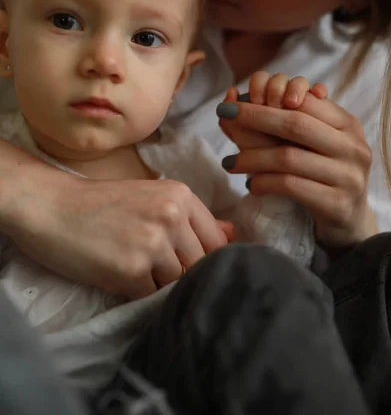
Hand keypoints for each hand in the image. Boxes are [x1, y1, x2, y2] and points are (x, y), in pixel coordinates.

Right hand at [2, 152, 230, 298]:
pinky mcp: (131, 271)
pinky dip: (138, 292)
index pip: (217, 242)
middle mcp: (172, 216)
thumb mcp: (152, 198)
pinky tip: (119, 274)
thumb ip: (194, 219)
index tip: (189, 263)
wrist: (53, 207)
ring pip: (178, 283)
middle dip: (182, 272)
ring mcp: (153, 243)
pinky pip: (151, 296)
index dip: (206, 258)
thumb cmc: (102, 204)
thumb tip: (234, 234)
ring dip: (159, 283)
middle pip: (201, 265)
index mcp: (180, 196)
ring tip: (133, 266)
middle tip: (154, 266)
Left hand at [217, 73, 376, 248]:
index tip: (236, 101)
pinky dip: (264, 182)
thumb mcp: (310, 143)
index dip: (270, 96)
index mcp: (347, 124)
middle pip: (296, 124)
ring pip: (288, 157)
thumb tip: (233, 95)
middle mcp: (353, 147)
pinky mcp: (338, 203)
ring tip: (230, 162)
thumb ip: (282, 118)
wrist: (348, 220)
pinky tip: (251, 185)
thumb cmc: (321, 173)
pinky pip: (290, 186)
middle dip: (255, 117)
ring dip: (251, 158)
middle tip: (224, 115)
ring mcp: (348, 176)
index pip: (306, 101)